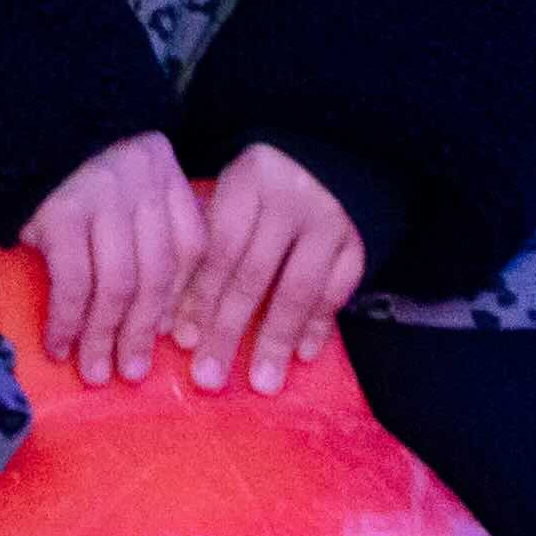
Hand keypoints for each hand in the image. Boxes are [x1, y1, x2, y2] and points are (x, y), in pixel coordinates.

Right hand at [24, 134, 206, 386]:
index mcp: (163, 172)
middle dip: (142, 330)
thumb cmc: (63, 170)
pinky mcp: (61, 211)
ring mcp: (103, 193)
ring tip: (95, 371)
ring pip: (119, 283)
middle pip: (156, 271)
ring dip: (104, 336)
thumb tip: (164, 321)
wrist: (6, 131)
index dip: (181, 299)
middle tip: (130, 373)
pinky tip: (58, 347)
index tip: (169, 339)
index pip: (190, 247)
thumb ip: (143, 233)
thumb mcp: (117, 189)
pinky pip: (74, 282)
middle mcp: (141, 179)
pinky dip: (67, 322)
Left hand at [176, 145, 365, 394]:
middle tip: (210, 378)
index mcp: (248, 182)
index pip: (220, 248)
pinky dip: (320, 324)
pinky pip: (338, 290)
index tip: (185, 341)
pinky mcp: (360, 240)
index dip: (200, 297)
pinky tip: (303, 355)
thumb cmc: (264, 183)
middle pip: (254, 274)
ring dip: (277, 339)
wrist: (332, 153)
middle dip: (229, 330)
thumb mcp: (232, 191)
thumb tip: (176, 318)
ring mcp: (329, 221)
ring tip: (262, 383)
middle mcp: (290, 201)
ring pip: (299, 288)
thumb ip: (208, 241)